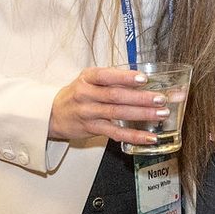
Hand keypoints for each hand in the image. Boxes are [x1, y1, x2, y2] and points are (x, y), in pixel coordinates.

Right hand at [49, 66, 172, 146]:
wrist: (53, 113)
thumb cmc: (79, 93)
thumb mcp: (90, 80)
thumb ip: (114, 79)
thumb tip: (147, 79)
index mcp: (88, 78)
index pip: (106, 76)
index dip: (125, 78)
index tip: (143, 79)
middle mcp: (86, 94)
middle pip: (116, 96)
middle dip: (141, 98)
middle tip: (161, 99)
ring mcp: (88, 113)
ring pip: (117, 114)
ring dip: (142, 115)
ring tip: (161, 114)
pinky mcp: (92, 128)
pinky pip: (115, 133)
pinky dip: (133, 135)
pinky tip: (149, 137)